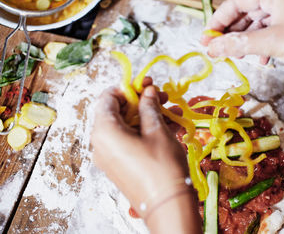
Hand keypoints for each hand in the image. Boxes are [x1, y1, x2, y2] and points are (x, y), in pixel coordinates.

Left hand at [91, 84, 188, 215]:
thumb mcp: (157, 130)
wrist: (167, 206)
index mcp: (104, 131)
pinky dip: (147, 132)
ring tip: (173, 111)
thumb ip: (149, 106)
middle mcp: (101, 143)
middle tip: (163, 96)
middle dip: (142, 102)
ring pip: (127, 126)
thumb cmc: (162, 166)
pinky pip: (130, 141)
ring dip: (149, 116)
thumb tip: (147, 92)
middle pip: (118, 112)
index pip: (107, 97)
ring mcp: (109, 156)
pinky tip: (171, 127)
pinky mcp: (120, 165)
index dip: (128, 88)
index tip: (147, 84)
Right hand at [202, 0, 283, 69]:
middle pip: (245, 10)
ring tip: (233, 55)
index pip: (236, 1)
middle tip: (215, 49)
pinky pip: (269, 27)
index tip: (206, 38)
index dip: (218, 21)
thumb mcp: (269, 43)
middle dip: (230, 31)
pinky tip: (257, 57)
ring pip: (256, 21)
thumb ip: (238, 44)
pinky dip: (259, 41)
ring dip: (244, 39)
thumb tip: (212, 48)